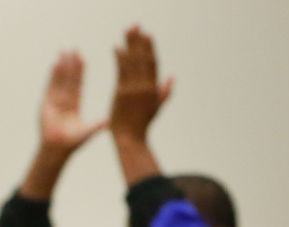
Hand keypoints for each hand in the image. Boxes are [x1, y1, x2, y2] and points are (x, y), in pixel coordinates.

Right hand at [39, 50, 107, 153]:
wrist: (57, 148)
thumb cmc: (72, 143)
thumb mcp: (87, 132)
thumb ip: (97, 125)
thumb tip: (109, 121)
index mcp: (73, 105)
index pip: (77, 84)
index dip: (79, 72)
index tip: (82, 59)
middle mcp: (63, 101)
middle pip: (68, 79)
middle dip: (70, 64)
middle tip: (73, 49)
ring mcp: (54, 101)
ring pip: (59, 79)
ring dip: (61, 65)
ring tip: (63, 51)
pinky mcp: (46, 103)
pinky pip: (50, 85)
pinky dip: (52, 75)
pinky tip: (55, 63)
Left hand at [109, 26, 172, 143]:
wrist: (130, 139)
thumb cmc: (142, 125)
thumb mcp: (157, 107)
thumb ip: (164, 91)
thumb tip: (172, 77)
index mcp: (154, 88)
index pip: (152, 63)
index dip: (150, 47)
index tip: (147, 34)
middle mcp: (145, 86)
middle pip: (143, 58)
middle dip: (139, 40)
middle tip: (135, 25)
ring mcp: (134, 89)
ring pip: (133, 62)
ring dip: (130, 44)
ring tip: (126, 30)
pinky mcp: (121, 93)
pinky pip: (121, 72)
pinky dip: (119, 58)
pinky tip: (116, 47)